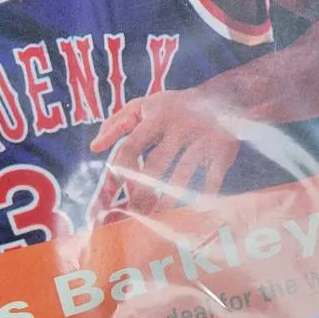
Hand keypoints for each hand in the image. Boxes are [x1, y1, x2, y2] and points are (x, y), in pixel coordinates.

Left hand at [89, 88, 243, 214]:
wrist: (224, 97)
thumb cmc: (173, 107)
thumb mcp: (143, 106)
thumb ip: (116, 124)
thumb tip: (94, 147)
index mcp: (155, 117)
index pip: (131, 146)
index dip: (117, 174)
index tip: (106, 199)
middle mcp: (178, 127)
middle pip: (156, 164)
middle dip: (141, 193)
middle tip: (129, 215)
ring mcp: (202, 139)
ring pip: (182, 175)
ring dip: (166, 201)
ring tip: (153, 220)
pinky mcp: (222, 152)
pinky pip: (211, 180)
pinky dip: (200, 199)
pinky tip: (187, 215)